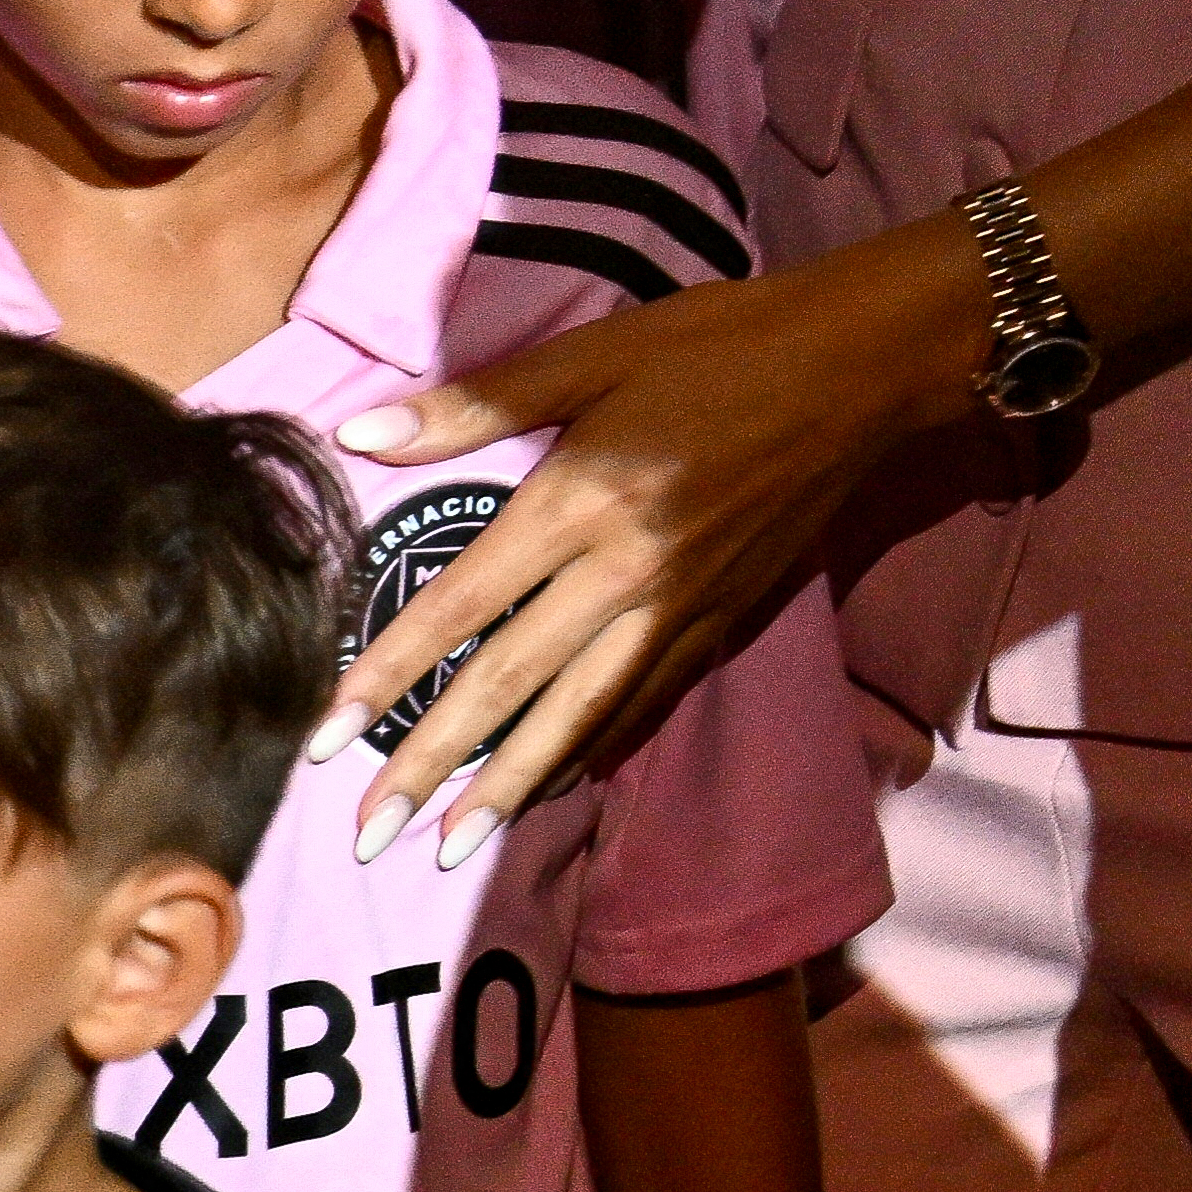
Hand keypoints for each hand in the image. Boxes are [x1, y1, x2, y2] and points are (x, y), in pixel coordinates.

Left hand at [321, 227, 981, 852]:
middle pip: (512, 684)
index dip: (391, 673)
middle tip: (372, 834)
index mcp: (580, 503)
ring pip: (580, 715)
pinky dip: (591, 752)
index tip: (329, 734)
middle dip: (436, 763)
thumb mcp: (591, 352)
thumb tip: (360, 431)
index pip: (462, 606)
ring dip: (511, 786)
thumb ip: (474, 403)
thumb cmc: (717, 346)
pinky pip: (643, 704)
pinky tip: (550, 787)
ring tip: (451, 845)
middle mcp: (626, 574)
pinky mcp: (724, 623)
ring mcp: (681, 609)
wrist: (862, 372)